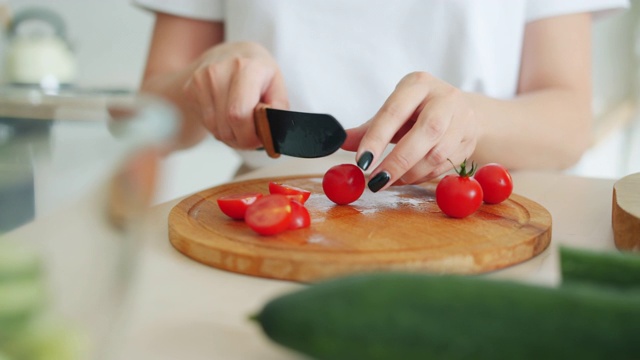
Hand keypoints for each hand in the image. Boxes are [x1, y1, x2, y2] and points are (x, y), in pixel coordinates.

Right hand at [183, 41, 288, 148]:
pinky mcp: (189, 88)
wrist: (228, 54)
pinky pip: (206, 124)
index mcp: (247, 67)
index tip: (259, 139)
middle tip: (251, 137)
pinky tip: (226, 116)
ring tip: (240, 126)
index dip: (249, 136)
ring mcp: (201, 79)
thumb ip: (278, 108)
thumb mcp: (277, 85)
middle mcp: (220, 70)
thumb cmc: (257, 73)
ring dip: (230, 136)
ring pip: (215, 129)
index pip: (239, 115)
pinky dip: (218, 128)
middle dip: (241, 140)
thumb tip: (270, 131)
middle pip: (226, 127)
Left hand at [342, 71, 479, 191]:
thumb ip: (369, 129)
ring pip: (438, 154)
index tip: (361, 161)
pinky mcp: (469, 142)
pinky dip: (422, 177)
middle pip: (426, 132)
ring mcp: (463, 120)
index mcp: (419, 84)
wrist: (462, 110)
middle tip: (376, 181)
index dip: (377, 138)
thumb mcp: (394, 110)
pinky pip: (444, 166)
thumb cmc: (419, 110)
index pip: (395, 111)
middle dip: (397, 161)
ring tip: (388, 181)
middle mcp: (445, 98)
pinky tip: (406, 179)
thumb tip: (340, 142)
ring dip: (410, 173)